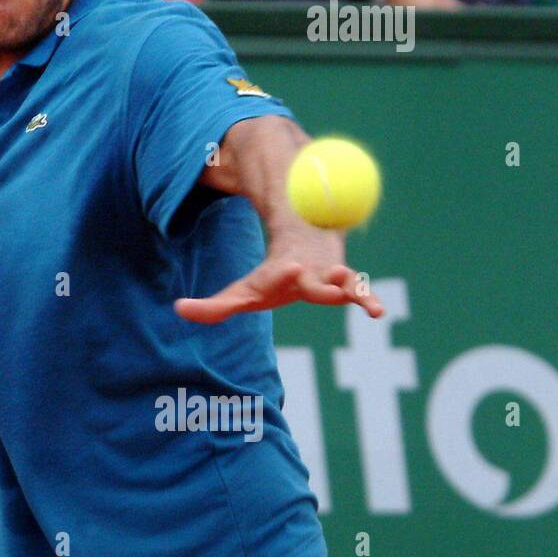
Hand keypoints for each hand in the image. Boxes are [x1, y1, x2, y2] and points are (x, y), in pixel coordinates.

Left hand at [174, 223, 384, 323]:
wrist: (307, 244)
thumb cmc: (272, 277)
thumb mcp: (243, 292)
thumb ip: (215, 306)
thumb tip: (178, 310)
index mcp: (273, 276)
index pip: (271, 278)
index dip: (279, 275)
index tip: (288, 268)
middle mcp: (300, 274)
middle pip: (305, 279)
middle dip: (306, 278)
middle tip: (303, 270)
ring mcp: (324, 277)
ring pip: (337, 280)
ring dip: (343, 283)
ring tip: (349, 282)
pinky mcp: (344, 283)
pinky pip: (360, 292)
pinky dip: (368, 300)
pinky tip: (379, 312)